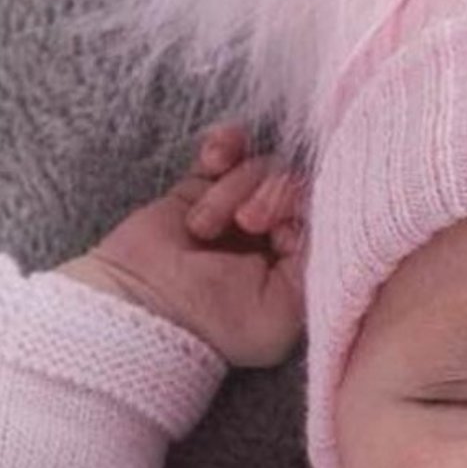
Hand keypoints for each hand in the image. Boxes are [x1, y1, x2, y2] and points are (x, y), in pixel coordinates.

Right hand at [55, 121, 308, 368]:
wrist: (143, 309)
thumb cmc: (217, 322)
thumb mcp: (287, 309)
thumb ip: (317, 263)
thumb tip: (322, 217)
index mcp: (297, 270)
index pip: (323, 216)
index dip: (305, 212)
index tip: (280, 234)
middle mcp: (270, 240)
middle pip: (294, 185)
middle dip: (273, 196)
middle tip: (248, 222)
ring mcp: (234, 211)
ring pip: (260, 168)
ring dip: (235, 189)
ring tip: (205, 225)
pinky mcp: (198, 189)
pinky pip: (226, 151)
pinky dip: (225, 145)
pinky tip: (215, 157)